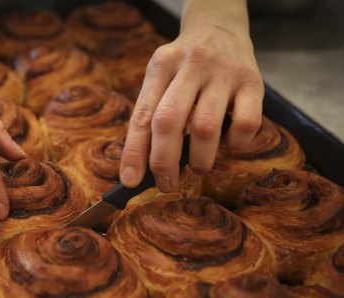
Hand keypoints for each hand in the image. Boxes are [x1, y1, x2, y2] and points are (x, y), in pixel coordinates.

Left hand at [120, 0, 263, 191]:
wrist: (220, 26)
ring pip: (206, 127)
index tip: (129, 181)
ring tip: (197, 167)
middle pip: (169, 121)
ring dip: (199, 159)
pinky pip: (247, 123)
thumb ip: (151, 115)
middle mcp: (190, 65)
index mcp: (161, 66)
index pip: (142, 115)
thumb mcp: (161, 78)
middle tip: (166, 183)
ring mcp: (223, 72)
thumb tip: (141, 167)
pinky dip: (236, 144)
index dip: (135, 152)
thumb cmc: (183, 66)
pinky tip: (229, 143)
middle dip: (164, 161)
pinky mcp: (253, 82)